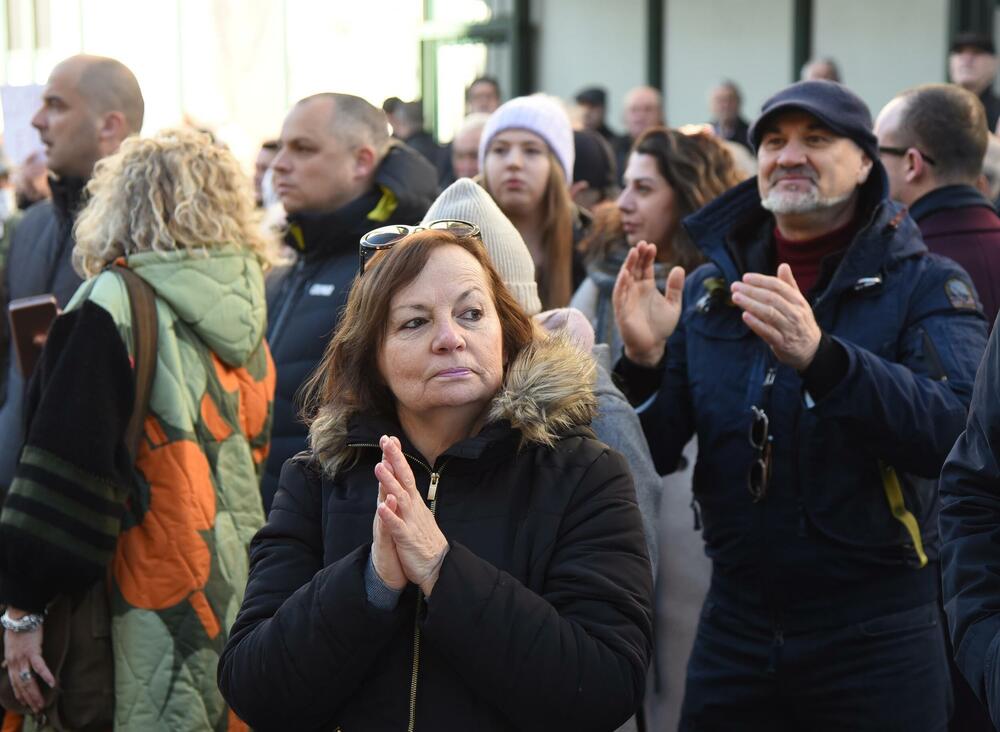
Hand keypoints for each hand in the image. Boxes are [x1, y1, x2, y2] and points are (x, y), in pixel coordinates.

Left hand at [4, 613, 53, 714]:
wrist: (20, 617)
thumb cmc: (16, 630)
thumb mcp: (9, 646)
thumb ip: (9, 658)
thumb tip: (4, 665)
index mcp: (10, 662)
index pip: (15, 683)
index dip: (20, 695)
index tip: (25, 704)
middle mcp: (15, 663)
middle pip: (21, 686)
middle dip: (28, 699)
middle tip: (36, 709)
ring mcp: (23, 659)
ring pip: (28, 681)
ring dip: (35, 694)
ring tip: (41, 703)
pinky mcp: (33, 652)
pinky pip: (40, 667)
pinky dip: (46, 676)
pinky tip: (52, 684)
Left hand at [374, 436, 448, 595]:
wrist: (438, 567)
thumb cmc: (425, 540)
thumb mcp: (418, 515)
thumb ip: (409, 499)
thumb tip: (402, 482)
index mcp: (414, 502)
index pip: (405, 475)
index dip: (397, 457)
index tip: (390, 439)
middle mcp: (413, 508)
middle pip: (404, 479)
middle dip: (395, 459)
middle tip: (386, 441)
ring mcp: (411, 522)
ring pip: (399, 498)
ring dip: (389, 483)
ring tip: (379, 467)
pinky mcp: (407, 539)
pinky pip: (397, 526)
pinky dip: (389, 515)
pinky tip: (381, 506)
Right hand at [612, 241, 684, 366]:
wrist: (653, 346)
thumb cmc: (660, 326)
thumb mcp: (673, 305)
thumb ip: (675, 288)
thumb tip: (679, 268)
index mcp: (646, 287)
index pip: (645, 267)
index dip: (647, 256)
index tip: (652, 246)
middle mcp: (635, 290)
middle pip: (634, 269)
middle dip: (637, 256)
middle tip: (641, 243)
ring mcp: (627, 299)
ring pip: (625, 279)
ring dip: (628, 265)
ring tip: (633, 253)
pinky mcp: (621, 311)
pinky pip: (619, 295)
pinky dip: (621, 284)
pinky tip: (625, 274)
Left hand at [730, 263, 821, 369]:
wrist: (812, 349)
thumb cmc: (800, 322)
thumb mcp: (798, 302)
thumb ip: (789, 285)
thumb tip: (783, 265)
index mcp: (798, 301)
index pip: (778, 286)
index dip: (761, 280)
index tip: (745, 277)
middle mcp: (794, 313)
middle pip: (771, 298)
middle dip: (751, 291)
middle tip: (735, 286)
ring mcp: (789, 328)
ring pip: (769, 313)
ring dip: (750, 304)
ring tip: (736, 297)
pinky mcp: (782, 343)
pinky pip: (768, 332)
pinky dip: (756, 323)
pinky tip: (745, 316)